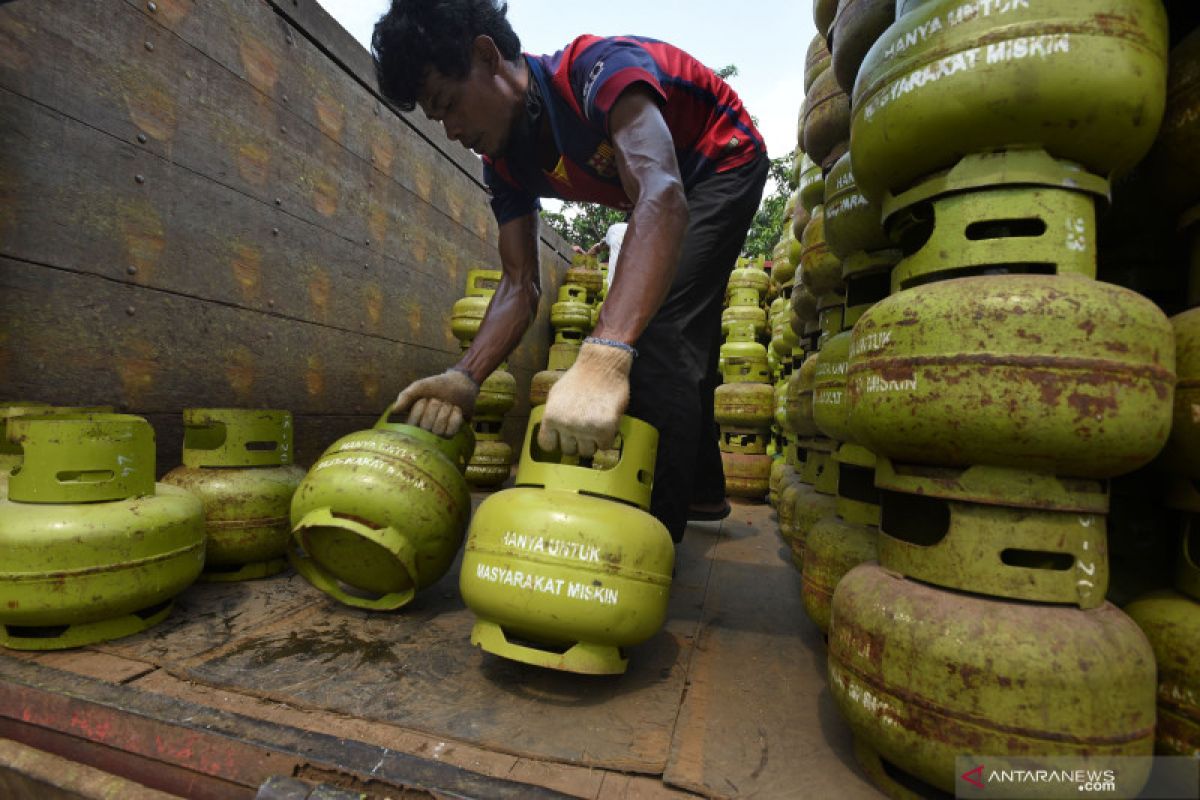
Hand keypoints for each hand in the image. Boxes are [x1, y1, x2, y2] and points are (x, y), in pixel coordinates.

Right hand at [391, 368, 478, 436]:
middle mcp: (423, 431)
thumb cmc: (437, 386)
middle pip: (426, 426)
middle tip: (439, 400)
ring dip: (446, 410)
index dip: (420, 407)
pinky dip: (455, 416)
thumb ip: (406, 396)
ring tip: (448, 404)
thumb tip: (394, 410)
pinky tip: (456, 410)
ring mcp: (437, 435)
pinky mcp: (452, 435)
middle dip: (435, 407)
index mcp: (412, 420)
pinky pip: (451, 431)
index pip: (412, 422)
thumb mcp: (420, 386)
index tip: (426, 398)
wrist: (460, 384)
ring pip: (438, 430)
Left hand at [537, 341, 632, 456]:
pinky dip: (607, 438)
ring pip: (587, 451)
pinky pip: (605, 446)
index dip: (557, 442)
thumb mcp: (556, 396)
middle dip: (576, 441)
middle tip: (584, 427)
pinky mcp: (605, 428)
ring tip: (595, 425)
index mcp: (551, 416)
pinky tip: (606, 423)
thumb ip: (553, 416)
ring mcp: (586, 428)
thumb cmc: (579, 378)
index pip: (547, 445)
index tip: (564, 437)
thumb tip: (552, 435)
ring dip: (592, 442)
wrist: (602, 364)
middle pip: (569, 451)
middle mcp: (566, 425)